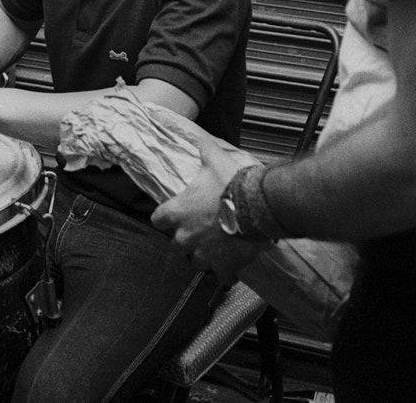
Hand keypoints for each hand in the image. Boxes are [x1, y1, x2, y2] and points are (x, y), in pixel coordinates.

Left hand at [152, 142, 263, 281]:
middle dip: (186, 240)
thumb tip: (200, 137)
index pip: (158, 219)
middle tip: (201, 231)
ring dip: (204, 256)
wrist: (258, 205)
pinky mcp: (224, 266)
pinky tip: (233, 265)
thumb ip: (204, 149)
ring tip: (217, 248)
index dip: (165, 217)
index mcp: (178, 212)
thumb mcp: (215, 160)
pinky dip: (227, 273)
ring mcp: (205, 254)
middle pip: (176, 245)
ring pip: (196, 262)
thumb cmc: (233, 183)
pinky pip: (222, 277)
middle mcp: (187, 236)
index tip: (173, 216)